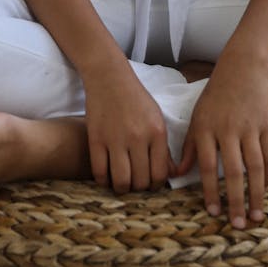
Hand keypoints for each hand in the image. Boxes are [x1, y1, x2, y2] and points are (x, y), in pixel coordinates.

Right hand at [83, 61, 173, 193]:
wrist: (109, 77)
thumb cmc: (136, 98)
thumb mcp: (156, 119)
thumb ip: (163, 148)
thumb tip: (171, 175)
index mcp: (157, 132)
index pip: (160, 174)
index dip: (156, 186)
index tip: (150, 185)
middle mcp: (138, 137)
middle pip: (141, 181)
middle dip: (139, 189)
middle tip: (135, 184)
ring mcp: (116, 139)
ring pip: (121, 181)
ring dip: (122, 189)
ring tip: (121, 184)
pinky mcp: (96, 139)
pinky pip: (100, 172)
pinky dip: (103, 181)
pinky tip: (106, 177)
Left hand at [176, 54, 267, 227]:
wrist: (242, 68)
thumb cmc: (215, 95)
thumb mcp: (196, 116)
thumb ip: (190, 146)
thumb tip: (179, 174)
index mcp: (206, 128)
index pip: (206, 166)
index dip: (210, 191)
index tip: (213, 212)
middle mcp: (228, 129)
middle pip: (233, 172)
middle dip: (236, 201)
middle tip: (238, 225)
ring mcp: (250, 127)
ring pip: (255, 167)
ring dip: (257, 194)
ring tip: (257, 216)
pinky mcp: (267, 125)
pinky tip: (267, 189)